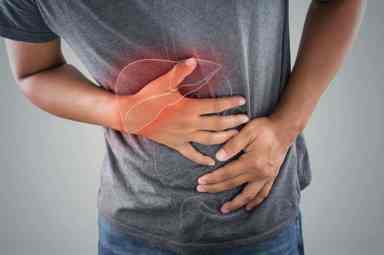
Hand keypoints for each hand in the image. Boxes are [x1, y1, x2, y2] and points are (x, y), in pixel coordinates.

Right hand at [116, 57, 249, 165]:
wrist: (131, 115)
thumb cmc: (148, 97)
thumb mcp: (164, 82)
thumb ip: (180, 71)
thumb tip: (194, 60)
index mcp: (190, 108)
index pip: (216, 106)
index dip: (230, 103)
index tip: (242, 101)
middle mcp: (190, 124)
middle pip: (218, 124)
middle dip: (234, 122)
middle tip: (246, 119)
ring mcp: (184, 136)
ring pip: (210, 140)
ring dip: (224, 138)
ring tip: (236, 136)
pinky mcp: (176, 144)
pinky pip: (192, 154)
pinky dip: (202, 159)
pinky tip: (211, 162)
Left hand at [196, 117, 296, 212]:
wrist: (284, 129)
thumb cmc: (265, 128)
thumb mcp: (247, 131)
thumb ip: (232, 145)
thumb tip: (218, 158)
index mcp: (252, 162)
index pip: (227, 174)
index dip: (212, 178)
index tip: (200, 181)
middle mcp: (260, 173)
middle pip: (233, 184)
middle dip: (215, 188)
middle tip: (201, 190)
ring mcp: (267, 177)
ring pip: (248, 195)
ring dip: (235, 203)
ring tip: (223, 209)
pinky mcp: (272, 177)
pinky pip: (263, 194)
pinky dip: (255, 202)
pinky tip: (247, 206)